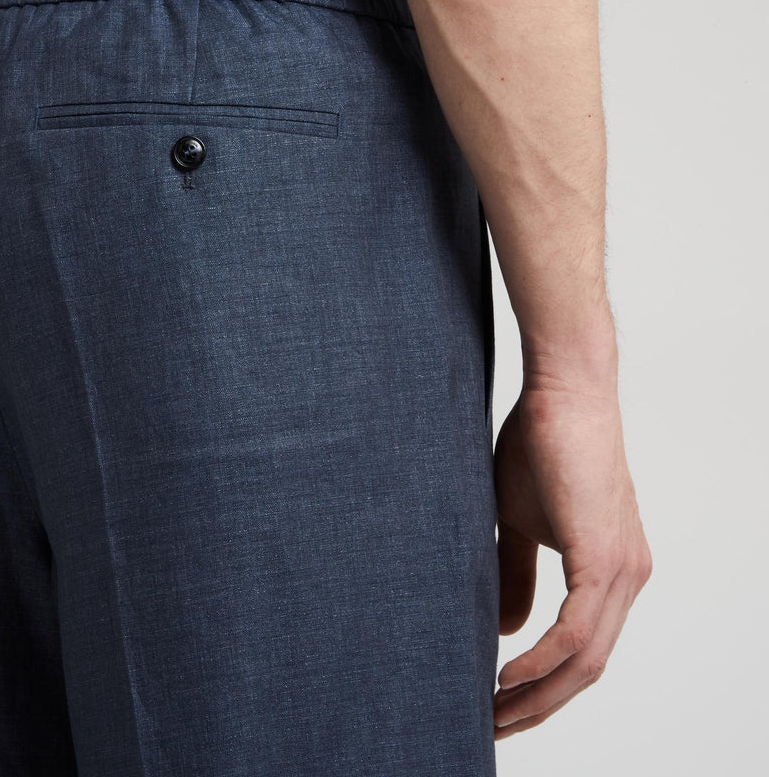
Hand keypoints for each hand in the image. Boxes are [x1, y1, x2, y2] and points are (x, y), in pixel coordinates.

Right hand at [491, 366, 651, 738]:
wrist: (564, 392)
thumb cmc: (539, 445)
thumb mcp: (517, 522)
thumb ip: (517, 575)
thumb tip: (509, 631)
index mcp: (612, 572)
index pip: (584, 651)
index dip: (545, 688)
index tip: (501, 707)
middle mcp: (628, 579)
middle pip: (589, 670)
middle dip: (539, 706)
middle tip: (492, 727)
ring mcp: (623, 571)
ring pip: (586, 661)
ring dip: (538, 695)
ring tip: (492, 713)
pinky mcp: (604, 558)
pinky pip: (577, 633)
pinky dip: (543, 663)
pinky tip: (507, 677)